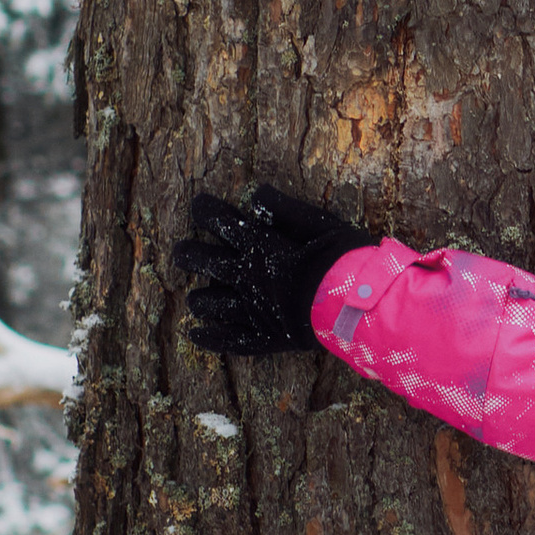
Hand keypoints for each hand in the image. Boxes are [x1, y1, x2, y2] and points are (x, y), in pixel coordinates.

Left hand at [173, 184, 368, 357]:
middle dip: (188, 254)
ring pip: (210, 303)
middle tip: (180, 252)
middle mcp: (247, 276)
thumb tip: (256, 194)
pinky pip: (229, 340)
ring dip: (199, 298)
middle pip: (205, 262)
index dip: (206, 212)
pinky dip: (210, 338)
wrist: (354, 306)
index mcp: (258, 244)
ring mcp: (251, 309)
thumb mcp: (319, 222)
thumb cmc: (341, 259)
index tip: (197, 205)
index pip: (222, 222)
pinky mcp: (263, 336)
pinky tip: (194, 335)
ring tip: (195, 298)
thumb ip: (284, 208)